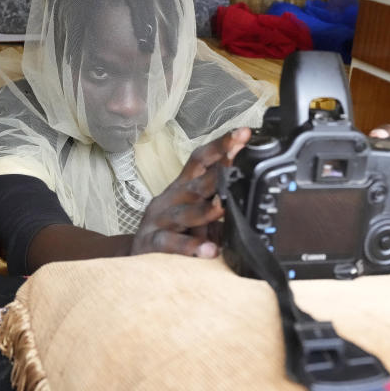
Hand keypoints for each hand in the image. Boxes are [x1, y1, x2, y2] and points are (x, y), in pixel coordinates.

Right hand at [130, 127, 251, 257]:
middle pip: (197, 180)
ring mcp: (160, 219)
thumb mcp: (198, 217)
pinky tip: (207, 250)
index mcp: (185, 187)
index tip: (244, 133)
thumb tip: (254, 203)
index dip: (222, 146)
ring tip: (221, 207)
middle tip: (238, 158)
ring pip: (184, 212)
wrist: (135, 256)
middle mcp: (172, 198)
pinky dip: (189, 246)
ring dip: (205, 210)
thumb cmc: (173, 232)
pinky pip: (170, 243)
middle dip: (219, 169)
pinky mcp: (151, 242)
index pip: (203, 160)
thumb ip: (221, 210)